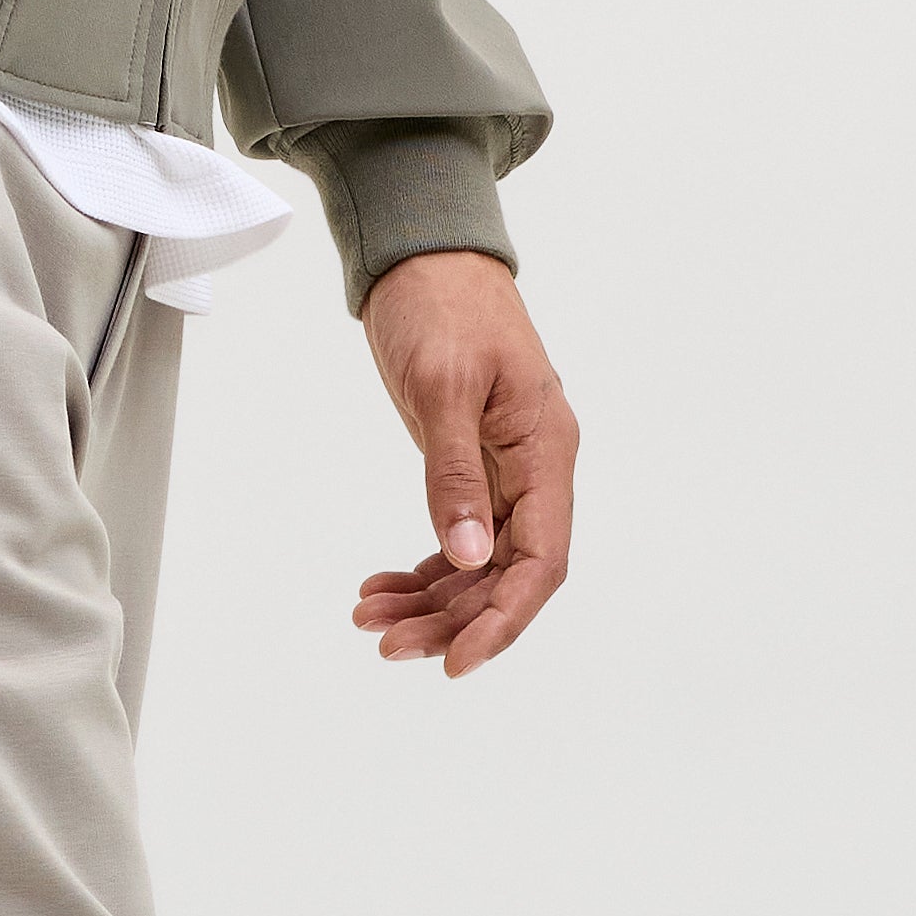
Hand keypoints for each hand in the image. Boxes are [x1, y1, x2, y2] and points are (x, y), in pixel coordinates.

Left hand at [350, 253, 577, 679]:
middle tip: (387, 645)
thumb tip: (470, 557)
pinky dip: (421, 569)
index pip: (542, 559)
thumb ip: (455, 474)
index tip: (457, 660)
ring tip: (370, 621)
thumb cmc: (442, 303)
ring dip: (430, 601)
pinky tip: (380, 589)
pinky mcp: (471, 466)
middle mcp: (534, 469)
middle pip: (507, 573)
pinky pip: (457, 537)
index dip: (505, 618)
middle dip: (452, 618)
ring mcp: (504, 470)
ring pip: (478, 563)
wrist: (424, 255)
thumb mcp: (442, 386)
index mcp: (545, 450)